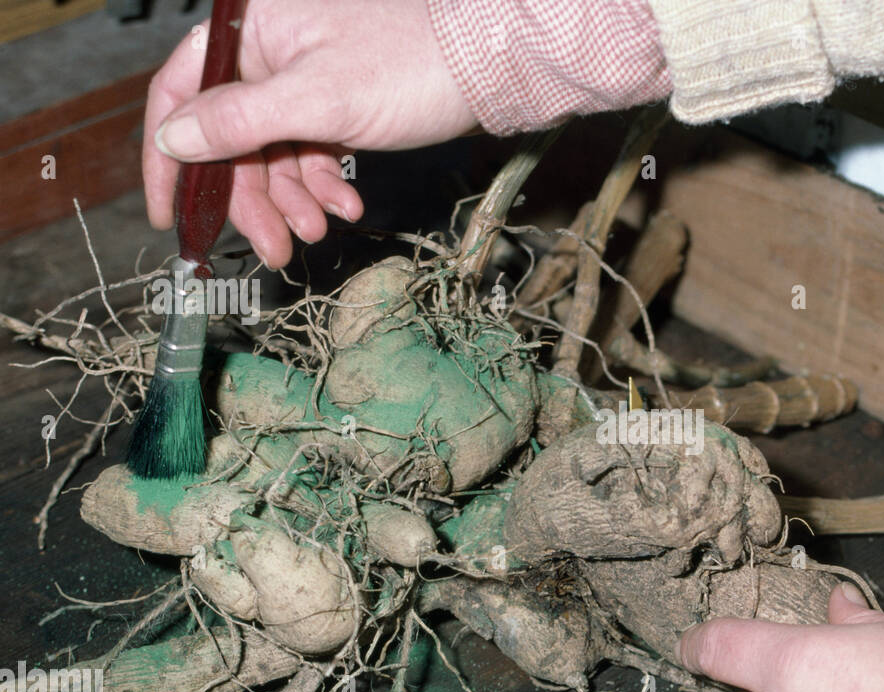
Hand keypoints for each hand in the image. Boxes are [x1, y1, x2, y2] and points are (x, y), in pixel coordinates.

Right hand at [143, 0, 477, 267]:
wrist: (489, 68)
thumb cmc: (410, 66)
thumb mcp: (318, 100)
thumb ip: (240, 121)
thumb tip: (172, 140)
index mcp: (249, 29)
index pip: (179, 93)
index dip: (169, 160)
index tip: (169, 216)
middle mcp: (269, 51)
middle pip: (231, 139)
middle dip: (253, 199)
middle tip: (274, 246)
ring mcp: (303, 81)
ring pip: (274, 155)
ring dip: (292, 201)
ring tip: (320, 230)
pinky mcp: (336, 106)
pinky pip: (310, 154)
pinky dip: (324, 186)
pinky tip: (347, 208)